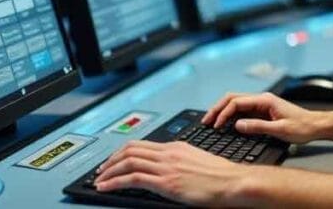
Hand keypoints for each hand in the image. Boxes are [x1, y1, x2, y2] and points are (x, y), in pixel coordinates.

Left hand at [94, 140, 257, 205]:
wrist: (233, 181)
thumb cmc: (221, 176)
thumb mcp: (197, 161)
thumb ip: (179, 162)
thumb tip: (167, 169)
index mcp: (176, 147)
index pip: (141, 144)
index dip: (122, 152)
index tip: (113, 161)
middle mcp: (168, 153)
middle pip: (130, 149)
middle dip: (111, 160)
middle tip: (101, 170)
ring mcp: (166, 167)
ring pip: (128, 161)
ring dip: (109, 171)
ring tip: (99, 180)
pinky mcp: (166, 182)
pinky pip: (133, 178)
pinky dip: (115, 182)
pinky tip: (106, 188)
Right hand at [203, 92, 323, 143]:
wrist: (316, 125)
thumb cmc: (302, 127)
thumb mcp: (280, 130)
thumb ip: (258, 127)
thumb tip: (237, 125)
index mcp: (265, 100)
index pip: (237, 102)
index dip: (223, 113)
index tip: (216, 125)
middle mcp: (262, 99)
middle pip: (233, 98)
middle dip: (217, 108)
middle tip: (206, 121)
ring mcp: (262, 104)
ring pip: (236, 103)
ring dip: (222, 111)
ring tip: (211, 122)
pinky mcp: (263, 111)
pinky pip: (242, 110)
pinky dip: (231, 115)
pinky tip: (225, 123)